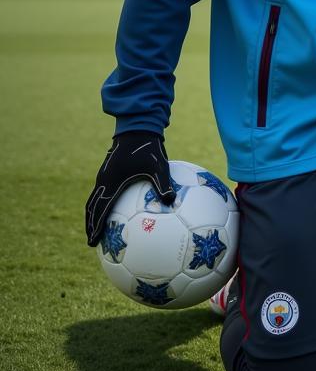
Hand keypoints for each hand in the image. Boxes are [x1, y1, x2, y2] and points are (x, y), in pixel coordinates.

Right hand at [85, 130, 174, 245]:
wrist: (138, 128)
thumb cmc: (149, 147)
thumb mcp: (159, 166)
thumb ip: (163, 184)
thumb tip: (171, 201)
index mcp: (112, 182)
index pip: (101, 209)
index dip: (96, 227)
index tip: (93, 242)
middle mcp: (104, 181)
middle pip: (92, 207)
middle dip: (90, 225)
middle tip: (91, 242)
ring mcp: (104, 176)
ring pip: (94, 199)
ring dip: (93, 215)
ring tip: (96, 229)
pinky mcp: (109, 172)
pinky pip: (101, 192)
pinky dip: (100, 204)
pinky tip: (111, 209)